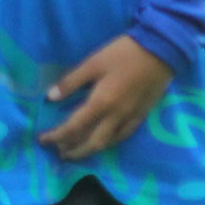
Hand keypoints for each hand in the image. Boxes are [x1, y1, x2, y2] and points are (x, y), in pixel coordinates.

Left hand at [38, 35, 175, 159]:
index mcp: (101, 103)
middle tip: (59, 152)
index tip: (43, 139)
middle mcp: (115, 117)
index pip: (73, 127)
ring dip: (89, 151)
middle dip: (72, 150)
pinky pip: (122, 137)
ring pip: (107, 144)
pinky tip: (102, 141)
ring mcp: (130, 119)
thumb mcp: (93, 62)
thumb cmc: (124, 53)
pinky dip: (108, 143)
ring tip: (76, 151)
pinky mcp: (141, 116)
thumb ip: (71, 82)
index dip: (56, 136)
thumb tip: (50, 98)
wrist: (161, 51)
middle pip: (91, 143)